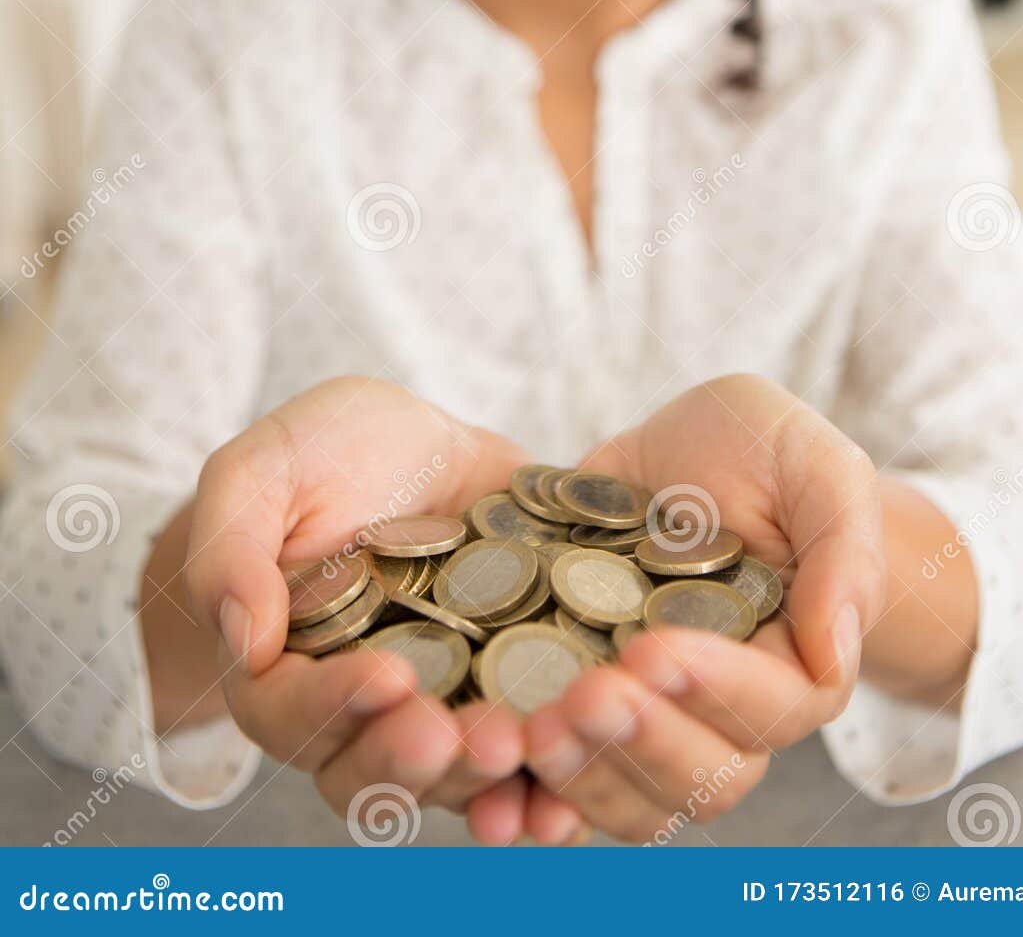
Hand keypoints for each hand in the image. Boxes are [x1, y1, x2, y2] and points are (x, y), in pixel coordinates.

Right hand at [183, 376, 582, 843]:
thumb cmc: (321, 451)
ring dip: (486, 781)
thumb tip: (242, 641)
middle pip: (373, 770)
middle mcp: (358, 713)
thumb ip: (233, 548)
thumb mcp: (262, 470)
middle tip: (468, 736)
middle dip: (420, 760)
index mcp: (282, 670)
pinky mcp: (504, 697)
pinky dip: (544, 789)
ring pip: (451, 780)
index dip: (334, 706)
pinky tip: (571, 795)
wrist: (419, 445)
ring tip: (526, 750)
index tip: (385, 676)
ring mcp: (436, 713)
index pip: (291, 713)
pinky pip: (521, 763)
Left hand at [524, 374, 886, 842]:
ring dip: (583, 776)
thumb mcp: (818, 471)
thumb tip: (835, 656)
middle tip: (583, 697)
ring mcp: (651, 716)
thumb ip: (842, 557)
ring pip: (631, 797)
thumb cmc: (770, 452)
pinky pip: (563, 780)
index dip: (713, 688)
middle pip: (699, 774)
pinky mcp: (582, 701)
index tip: (653, 648)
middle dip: (639, 741)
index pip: (770, 706)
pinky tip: (494, 786)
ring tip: (531, 731)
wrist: (687, 448)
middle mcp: (722, 710)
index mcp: (794, 662)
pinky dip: (529, 796)